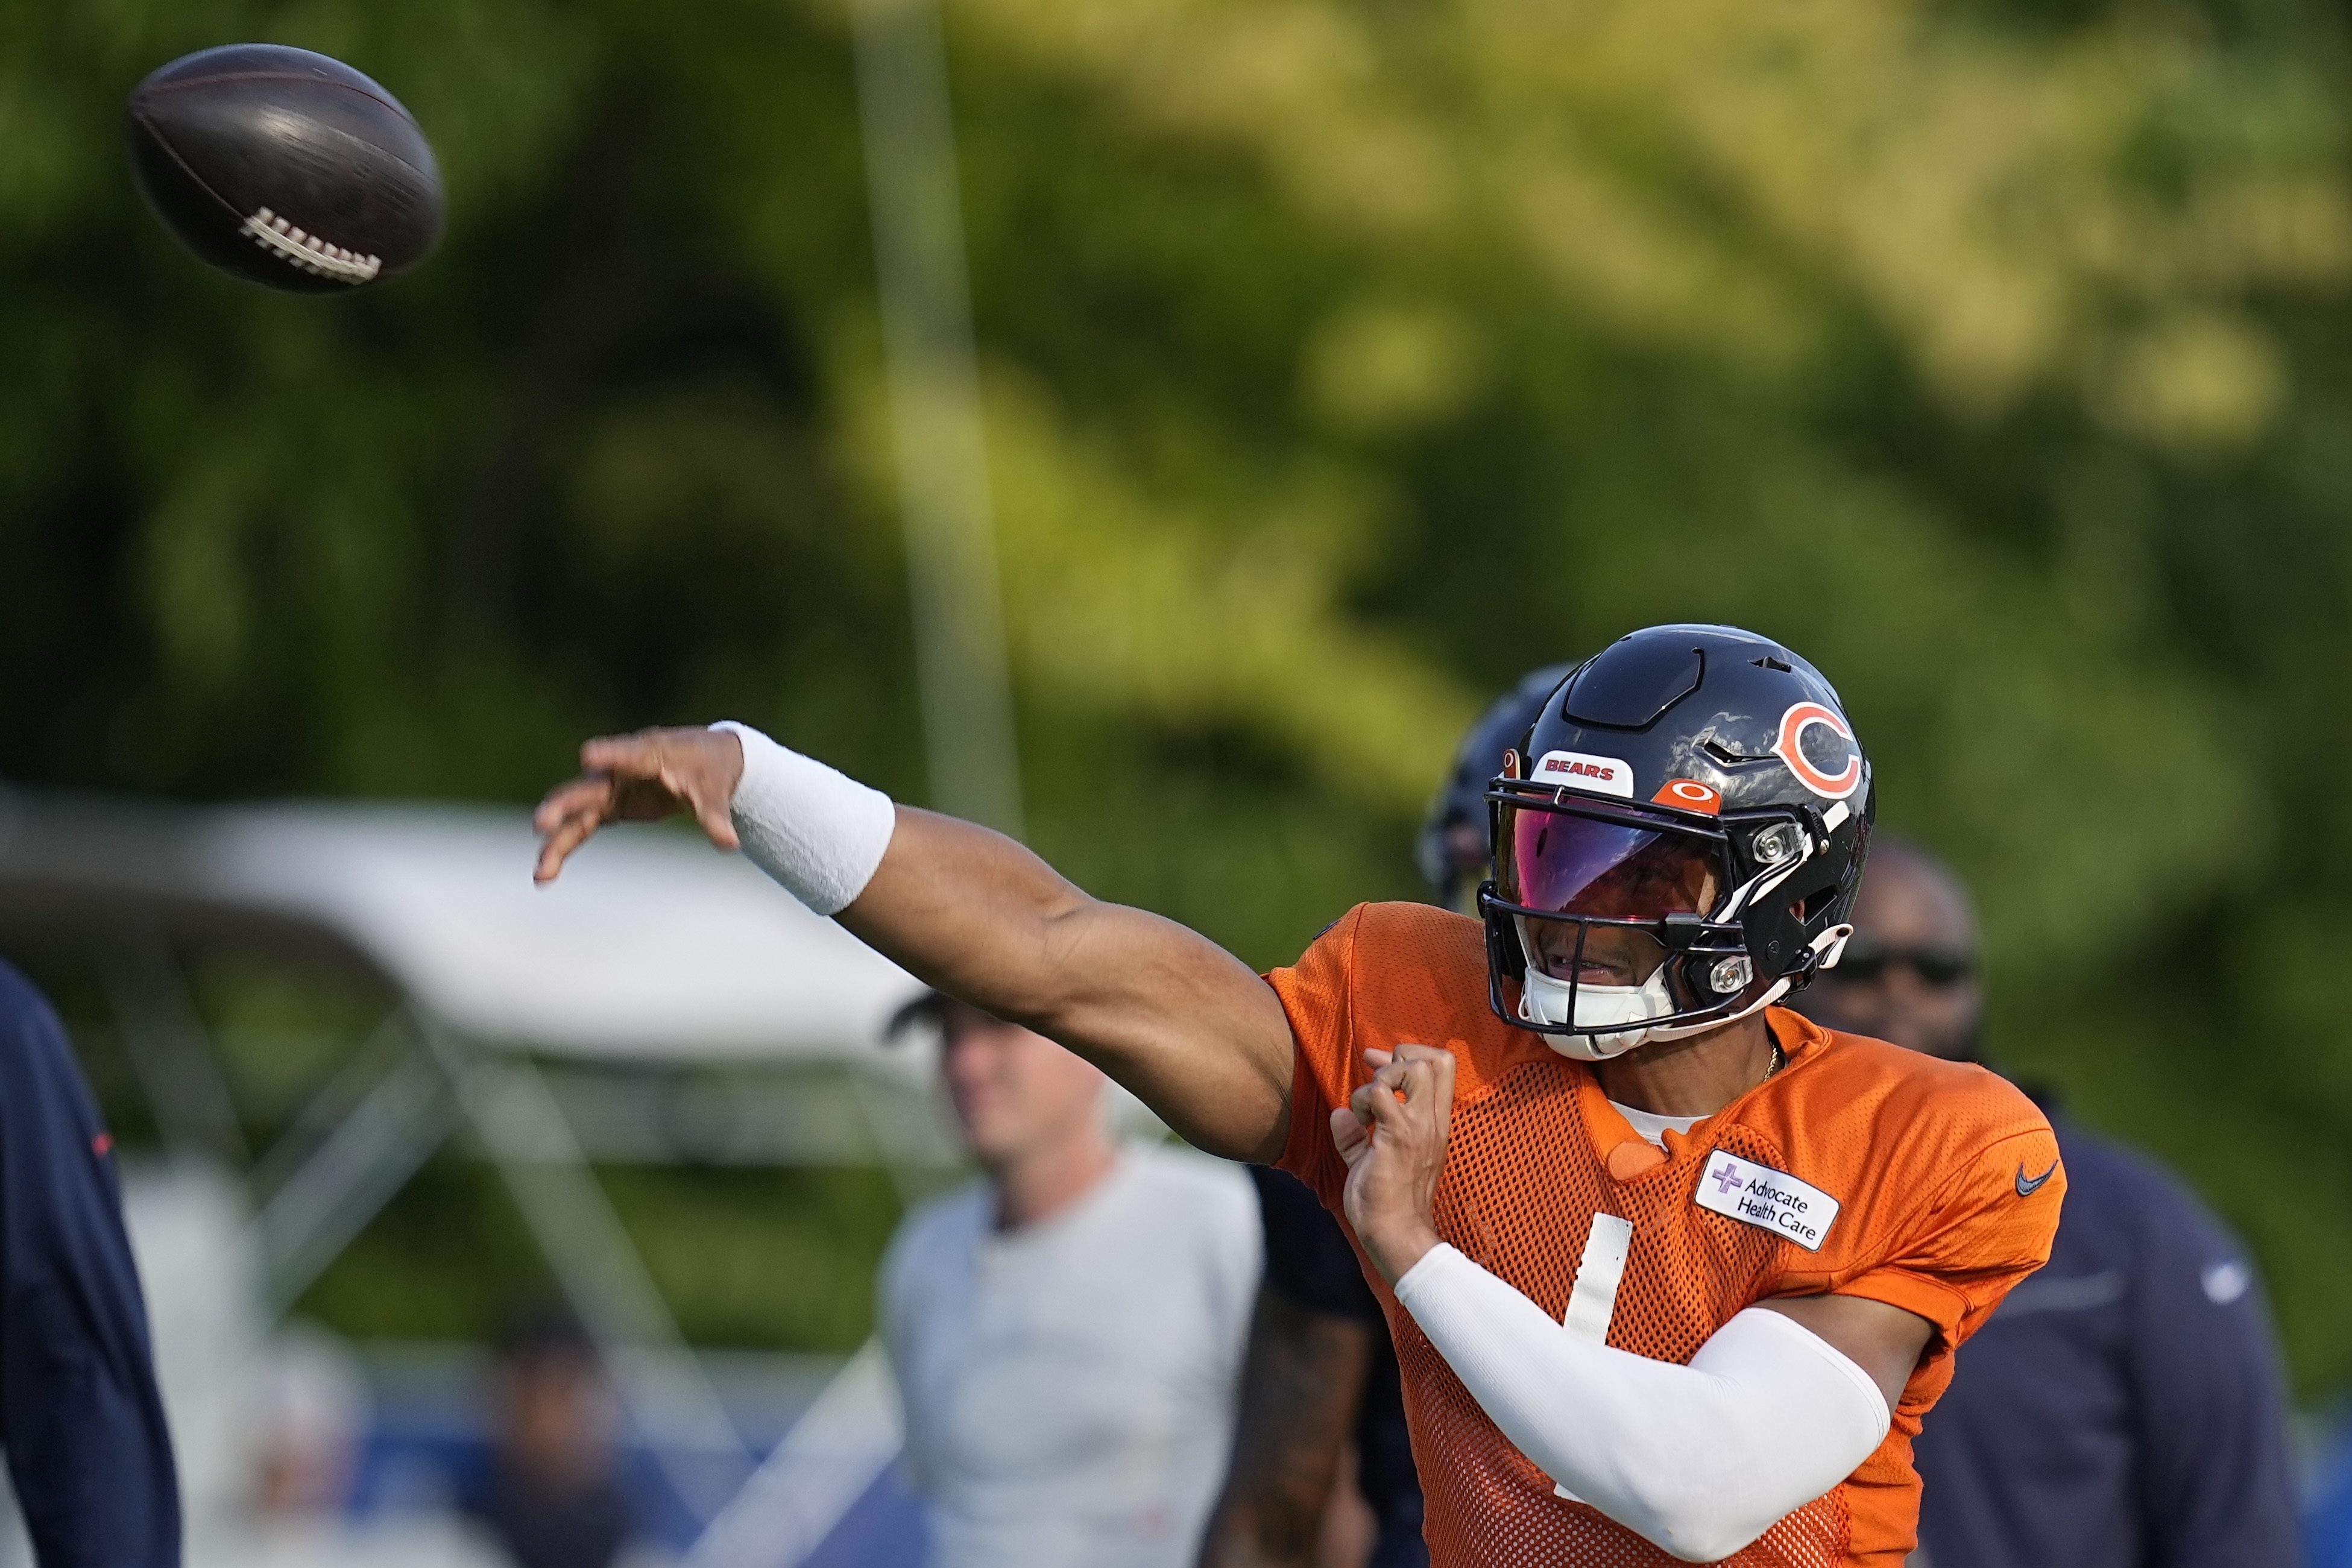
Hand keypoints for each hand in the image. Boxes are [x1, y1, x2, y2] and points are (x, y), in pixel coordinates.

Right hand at [532, 726, 745, 883]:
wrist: (705, 761)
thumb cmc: (708, 769)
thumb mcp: (715, 792)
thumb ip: (715, 816)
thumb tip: (730, 844)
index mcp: (648, 754)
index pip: (628, 755)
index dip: (610, 755)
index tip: (588, 756)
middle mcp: (619, 771)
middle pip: (587, 789)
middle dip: (564, 806)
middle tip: (543, 822)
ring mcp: (609, 790)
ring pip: (577, 814)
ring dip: (558, 841)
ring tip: (542, 873)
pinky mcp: (609, 807)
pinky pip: (581, 828)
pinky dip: (564, 848)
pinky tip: (544, 876)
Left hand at [1332, 1044, 1454, 1283]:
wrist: (1396, 1235)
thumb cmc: (1389, 1204)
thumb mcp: (1374, 1161)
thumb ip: (1357, 1136)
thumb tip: (1339, 1114)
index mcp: (1434, 1125)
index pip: (1443, 1068)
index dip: (1410, 1054)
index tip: (1377, 1063)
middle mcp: (1432, 1122)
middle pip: (1436, 1059)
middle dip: (1400, 1056)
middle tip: (1377, 1081)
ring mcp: (1418, 1128)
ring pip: (1414, 1069)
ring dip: (1382, 1077)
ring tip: (1367, 1107)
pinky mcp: (1397, 1137)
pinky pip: (1381, 1094)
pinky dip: (1363, 1099)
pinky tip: (1358, 1122)